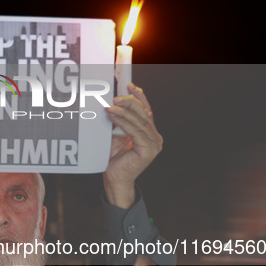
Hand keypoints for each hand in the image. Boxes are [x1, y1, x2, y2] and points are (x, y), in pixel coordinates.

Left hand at [103, 83, 162, 207]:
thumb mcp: (115, 135)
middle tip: (117, 96)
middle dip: (130, 102)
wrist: (114, 179)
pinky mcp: (148, 150)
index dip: (139, 97)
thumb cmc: (113, 159)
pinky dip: (123, 122)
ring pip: (140, 121)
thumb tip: (110, 103)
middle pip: (144, 113)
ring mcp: (154, 144)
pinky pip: (135, 131)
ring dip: (125, 111)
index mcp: (149, 132)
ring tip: (111, 105)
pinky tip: (113, 116)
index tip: (130, 86)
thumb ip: (117, 121)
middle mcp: (155, 137)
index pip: (146, 110)